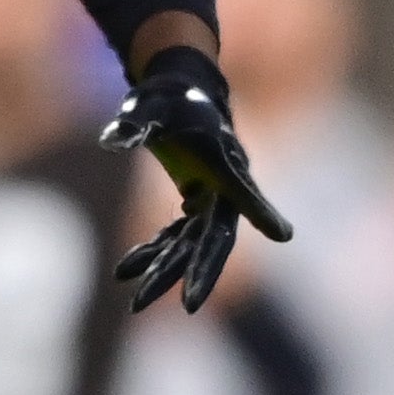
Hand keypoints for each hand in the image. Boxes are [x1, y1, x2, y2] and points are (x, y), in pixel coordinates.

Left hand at [99, 47, 291, 313]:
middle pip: (216, 236)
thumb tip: (110, 140)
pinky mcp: (195, 200)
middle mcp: (223, 184)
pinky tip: (124, 271)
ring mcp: (211, 196)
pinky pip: (176, 235)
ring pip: (192, 244)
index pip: (242, 189)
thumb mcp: (146, 107)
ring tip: (136, 303)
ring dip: (165, 271)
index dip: (261, 210)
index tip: (283, 234)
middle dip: (201, 272)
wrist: (177, 88)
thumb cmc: (167, 95)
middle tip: (189, 306)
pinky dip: (153, 252)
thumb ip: (133, 125)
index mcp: (220, 159)